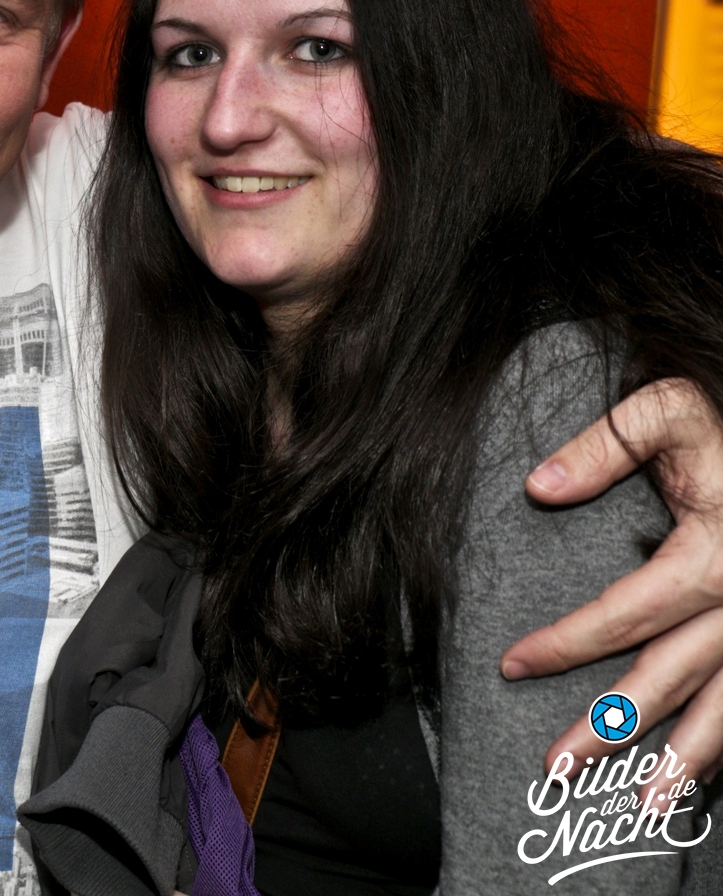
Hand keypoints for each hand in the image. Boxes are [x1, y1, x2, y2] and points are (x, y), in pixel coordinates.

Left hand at [501, 378, 722, 778]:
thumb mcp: (673, 411)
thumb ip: (610, 439)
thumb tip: (540, 486)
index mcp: (715, 553)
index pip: (629, 610)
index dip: (569, 642)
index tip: (512, 663)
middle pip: (673, 675)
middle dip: (613, 725)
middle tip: (556, 764)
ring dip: (686, 761)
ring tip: (642, 803)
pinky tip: (696, 779)